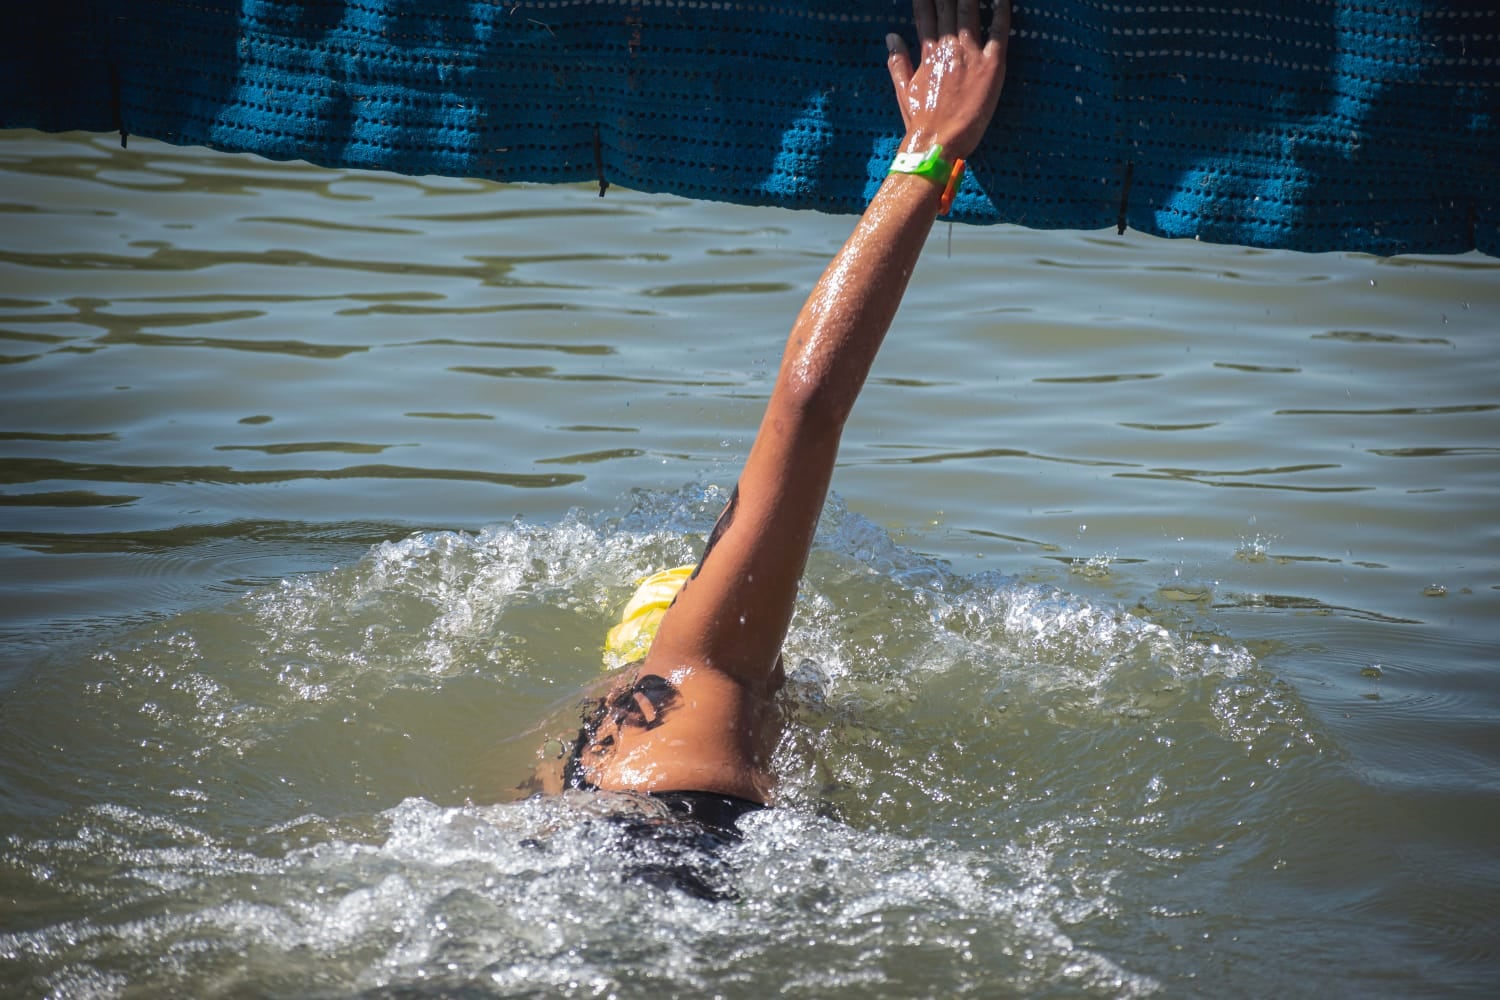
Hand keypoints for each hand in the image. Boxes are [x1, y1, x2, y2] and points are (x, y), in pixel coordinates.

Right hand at [886, 0, 1009, 159]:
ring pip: (970, 12)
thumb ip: (897, 61)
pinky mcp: (991, 64)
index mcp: (928, 53)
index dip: (925, 0)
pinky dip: (1001, 12)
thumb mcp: (903, 91)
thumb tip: (891, 36)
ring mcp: (970, 54)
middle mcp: (948, 48)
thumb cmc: (921, 121)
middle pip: (948, 8)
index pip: (925, 15)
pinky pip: (999, 32)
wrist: (939, 142)